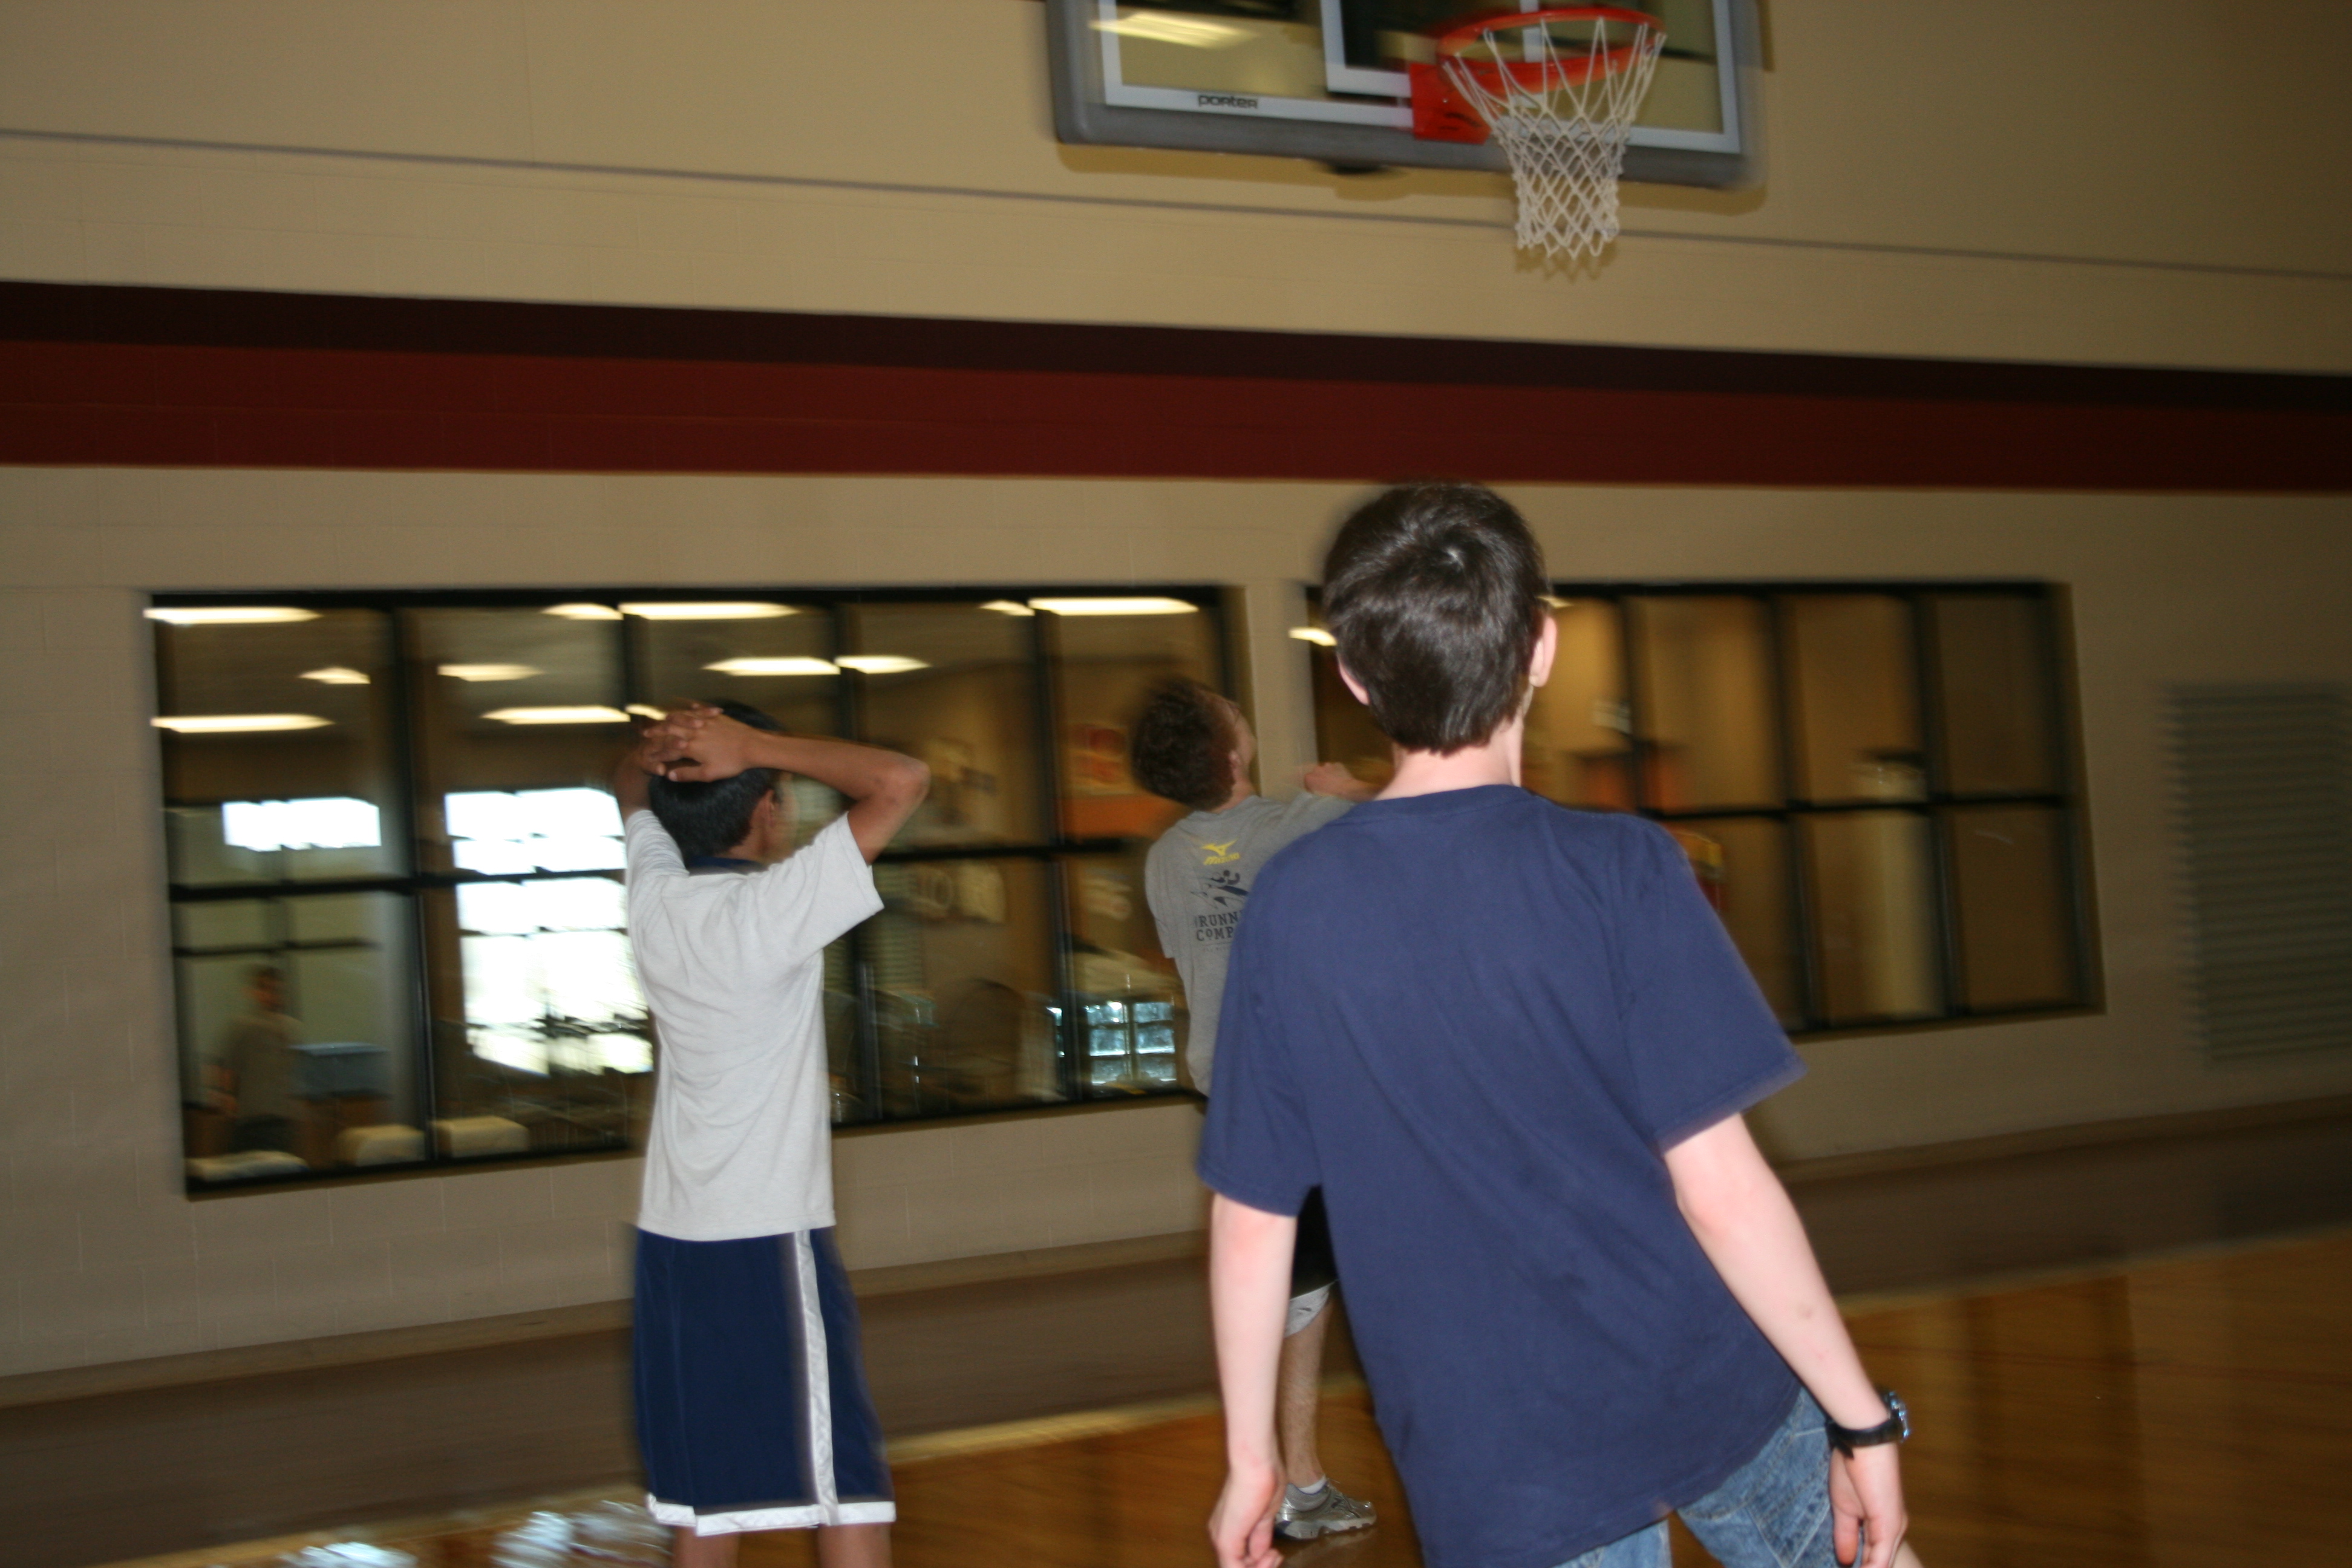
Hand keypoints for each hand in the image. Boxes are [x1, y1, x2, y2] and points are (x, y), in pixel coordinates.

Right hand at [642, 704, 763, 781]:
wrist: (753, 746)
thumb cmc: (732, 762)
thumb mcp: (708, 774)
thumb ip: (687, 774)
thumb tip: (669, 775)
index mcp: (691, 747)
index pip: (668, 748)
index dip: (657, 751)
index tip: (647, 753)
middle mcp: (695, 732)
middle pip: (670, 729)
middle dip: (657, 731)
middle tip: (646, 733)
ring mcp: (705, 722)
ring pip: (683, 717)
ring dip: (670, 718)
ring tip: (663, 719)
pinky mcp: (716, 717)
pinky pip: (700, 710)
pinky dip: (692, 709)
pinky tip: (689, 708)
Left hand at [1207, 1456, 1281, 1567]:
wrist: (1255, 1463)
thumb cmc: (1263, 1478)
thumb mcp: (1265, 1515)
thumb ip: (1261, 1536)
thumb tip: (1261, 1553)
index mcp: (1229, 1528)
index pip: (1242, 1559)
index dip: (1261, 1563)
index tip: (1277, 1553)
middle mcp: (1221, 1534)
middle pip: (1238, 1566)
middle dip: (1262, 1566)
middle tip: (1277, 1555)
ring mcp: (1222, 1538)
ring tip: (1275, 1554)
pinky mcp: (1226, 1541)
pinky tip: (1271, 1555)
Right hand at [1302, 761, 1371, 799]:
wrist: (1347, 790)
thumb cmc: (1331, 796)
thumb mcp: (1317, 797)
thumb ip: (1312, 791)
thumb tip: (1313, 790)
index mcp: (1309, 778)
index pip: (1308, 781)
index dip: (1312, 786)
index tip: (1317, 791)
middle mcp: (1316, 769)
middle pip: (1316, 773)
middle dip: (1320, 778)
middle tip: (1326, 786)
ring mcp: (1328, 765)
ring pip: (1326, 769)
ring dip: (1328, 774)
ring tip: (1335, 782)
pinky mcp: (1338, 764)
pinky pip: (1336, 768)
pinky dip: (1337, 772)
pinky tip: (1341, 779)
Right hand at [1830, 1443, 1904, 1567]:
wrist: (1863, 1443)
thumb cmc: (1853, 1468)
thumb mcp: (1843, 1508)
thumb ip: (1846, 1534)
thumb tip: (1845, 1560)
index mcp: (1882, 1526)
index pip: (1872, 1558)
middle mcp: (1893, 1531)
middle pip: (1880, 1563)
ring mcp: (1893, 1530)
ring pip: (1882, 1564)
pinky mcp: (1890, 1526)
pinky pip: (1881, 1559)